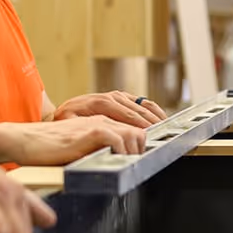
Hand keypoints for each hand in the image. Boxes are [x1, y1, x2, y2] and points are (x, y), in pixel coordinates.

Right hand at [0, 117, 145, 164]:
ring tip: (129, 169)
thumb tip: (111, 167)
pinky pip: (119, 140)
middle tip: (140, 168)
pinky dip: (123, 153)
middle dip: (145, 150)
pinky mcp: (90, 132)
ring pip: (134, 134)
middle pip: (140, 131)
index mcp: (99, 123)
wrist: (23, 140)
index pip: (133, 129)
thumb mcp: (77, 149)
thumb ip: (94, 151)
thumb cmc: (45, 149)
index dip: (142, 146)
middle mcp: (102, 120)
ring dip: (135, 153)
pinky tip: (116, 164)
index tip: (145, 162)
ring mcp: (97, 124)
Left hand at [52, 91, 167, 127]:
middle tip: (165, 136)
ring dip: (157, 117)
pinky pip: (143, 102)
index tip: (151, 136)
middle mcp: (112, 97)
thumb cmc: (67, 120)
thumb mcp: (71, 125)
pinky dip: (154, 111)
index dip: (141, 127)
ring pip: (144, 105)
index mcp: (102, 103)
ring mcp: (119, 96)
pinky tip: (161, 120)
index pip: (128, 116)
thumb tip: (103, 136)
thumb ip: (85, 129)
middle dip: (153, 124)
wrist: (64, 109)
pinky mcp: (123, 97)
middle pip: (139, 111)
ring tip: (168, 129)